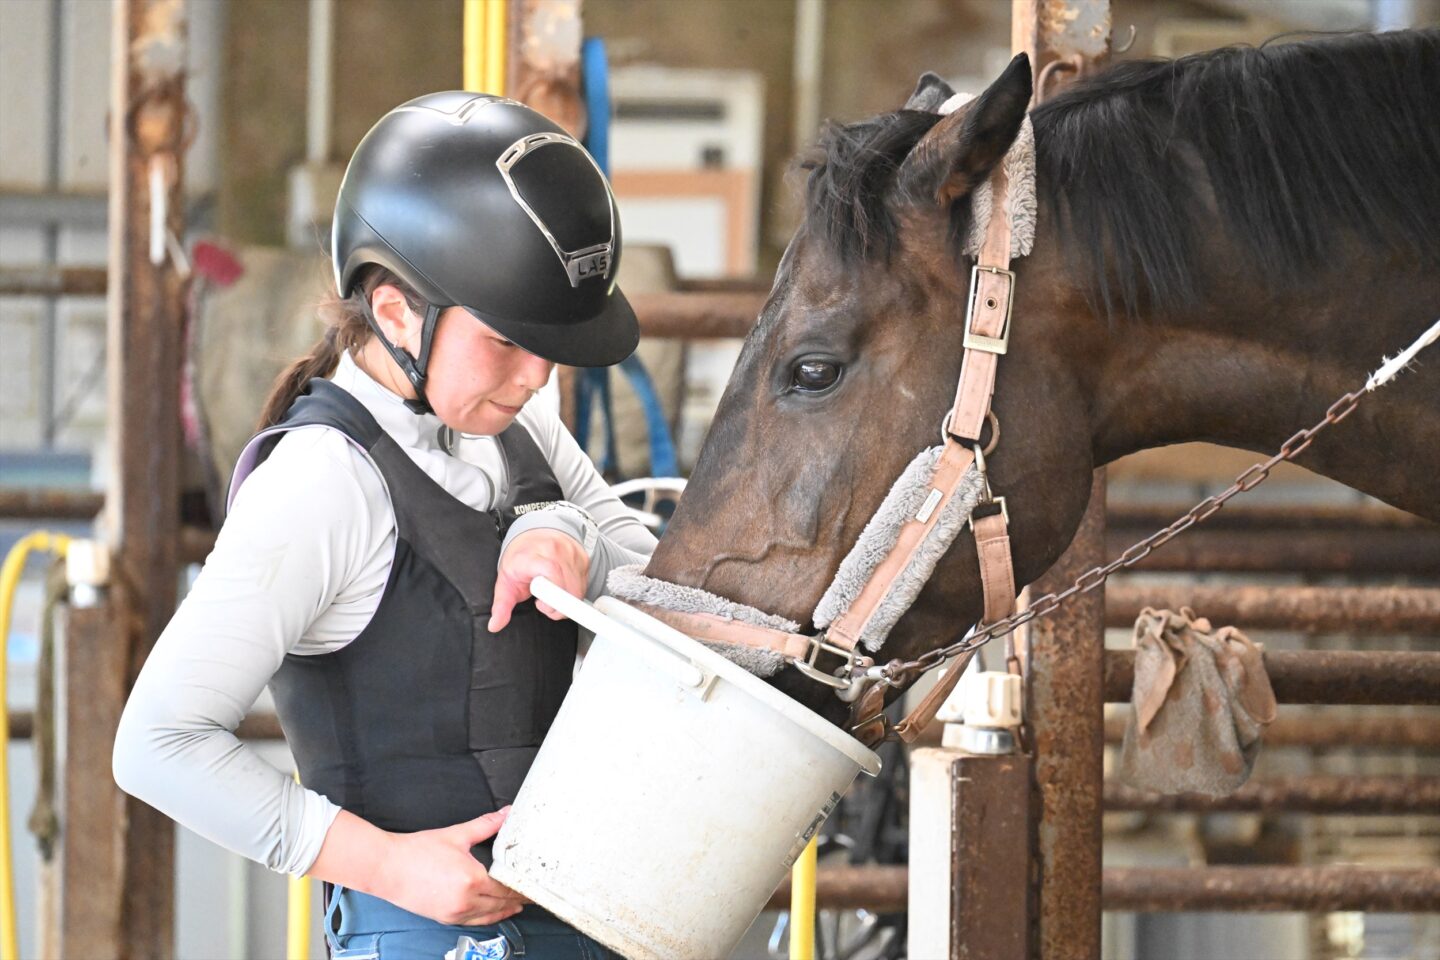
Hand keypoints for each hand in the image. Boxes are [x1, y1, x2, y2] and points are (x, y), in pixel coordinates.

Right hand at [377, 808, 528, 925]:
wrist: (387, 868)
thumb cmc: (417, 851)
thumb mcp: (456, 834)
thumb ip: (485, 825)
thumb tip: (505, 814)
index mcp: (471, 879)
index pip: (506, 886)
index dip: (522, 886)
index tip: (534, 884)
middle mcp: (465, 901)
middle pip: (502, 903)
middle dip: (519, 898)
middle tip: (533, 894)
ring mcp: (455, 913)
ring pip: (490, 915)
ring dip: (506, 910)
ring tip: (519, 904)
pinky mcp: (445, 918)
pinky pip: (475, 921)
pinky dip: (488, 917)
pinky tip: (494, 911)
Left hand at [488, 528, 588, 631]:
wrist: (534, 534)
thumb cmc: (520, 558)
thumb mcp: (505, 582)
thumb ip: (502, 605)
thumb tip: (495, 625)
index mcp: (531, 555)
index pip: (552, 573)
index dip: (549, 597)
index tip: (539, 603)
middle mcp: (554, 550)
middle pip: (567, 588)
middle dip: (558, 605)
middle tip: (545, 604)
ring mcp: (571, 552)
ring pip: (578, 588)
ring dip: (568, 600)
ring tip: (553, 594)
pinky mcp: (582, 556)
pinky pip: (584, 583)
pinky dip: (574, 591)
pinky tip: (562, 586)